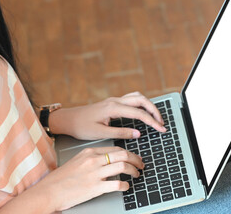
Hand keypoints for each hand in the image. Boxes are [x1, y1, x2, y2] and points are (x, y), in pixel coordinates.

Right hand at [38, 146, 143, 210]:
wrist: (48, 191)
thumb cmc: (60, 179)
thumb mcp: (76, 161)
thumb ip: (91, 159)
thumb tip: (108, 160)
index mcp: (89, 152)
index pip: (115, 148)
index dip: (129, 153)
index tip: (134, 157)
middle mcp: (93, 160)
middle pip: (123, 154)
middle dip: (136, 159)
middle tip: (141, 165)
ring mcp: (95, 173)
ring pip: (123, 166)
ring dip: (133, 170)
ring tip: (136, 174)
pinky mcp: (95, 187)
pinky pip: (117, 183)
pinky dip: (125, 185)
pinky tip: (125, 186)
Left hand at [49, 92, 165, 139]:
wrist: (68, 120)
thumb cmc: (81, 127)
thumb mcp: (100, 133)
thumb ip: (121, 132)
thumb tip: (138, 133)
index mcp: (113, 108)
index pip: (139, 113)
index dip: (152, 121)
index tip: (161, 128)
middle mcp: (115, 101)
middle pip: (142, 100)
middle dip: (154, 110)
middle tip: (162, 122)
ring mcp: (114, 100)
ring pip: (137, 97)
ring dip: (149, 105)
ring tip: (156, 117)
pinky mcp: (112, 103)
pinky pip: (132, 99)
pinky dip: (141, 104)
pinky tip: (144, 112)